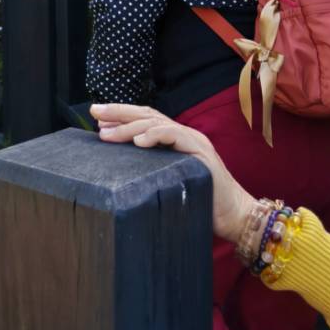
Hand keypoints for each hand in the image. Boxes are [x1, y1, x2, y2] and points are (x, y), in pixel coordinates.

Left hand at [91, 103, 257, 244]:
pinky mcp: (201, 152)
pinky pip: (175, 136)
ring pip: (156, 123)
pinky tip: (138, 141)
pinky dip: (155, 135)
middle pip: (146, 115)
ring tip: (107, 133)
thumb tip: (118, 167)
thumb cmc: (200, 202)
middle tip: (94, 112)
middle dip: (118, 112)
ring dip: (129, 126)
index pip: (144, 120)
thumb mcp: (167, 181)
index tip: (97, 119)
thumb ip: (149, 169)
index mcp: (174, 140)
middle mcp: (183, 135)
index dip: (121, 117)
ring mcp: (193, 141)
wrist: (234, 216)